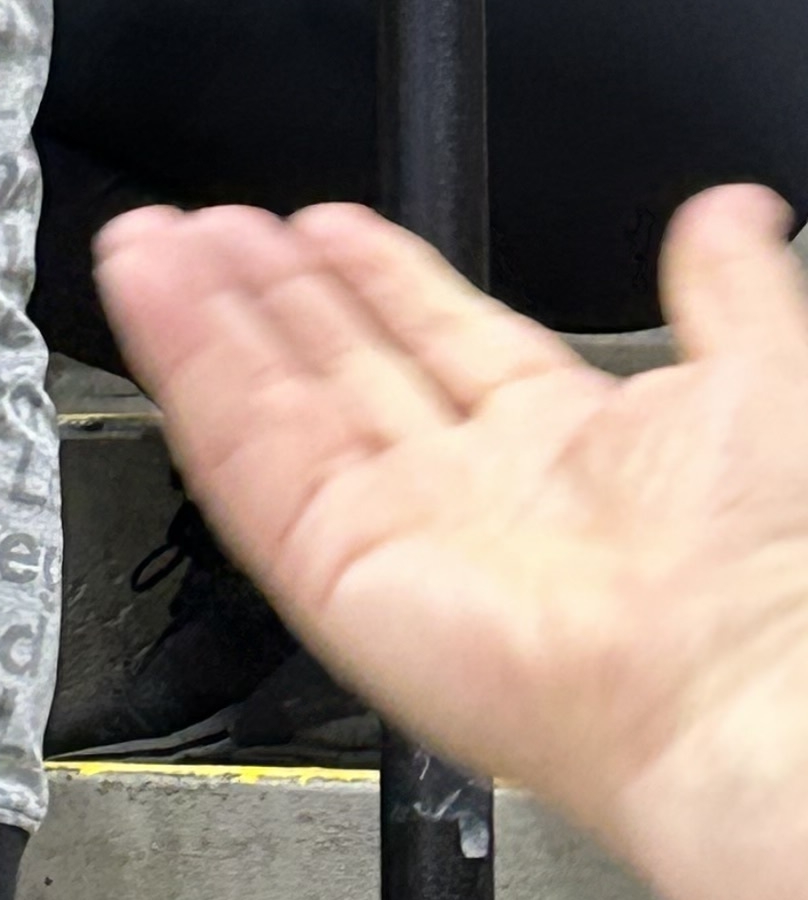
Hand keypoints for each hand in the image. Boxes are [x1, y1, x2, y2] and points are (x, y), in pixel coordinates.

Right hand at [95, 189, 807, 899]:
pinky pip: (244, 458)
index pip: (441, 341)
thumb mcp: (766, 378)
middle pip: (339, 370)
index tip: (319, 223)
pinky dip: (189, 369)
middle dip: (269, 291)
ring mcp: (398, 535)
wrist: (748, 685)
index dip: (376, 276)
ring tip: (155, 240)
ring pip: (274, 406)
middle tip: (207, 225)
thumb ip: (728, 291)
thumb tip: (732, 214)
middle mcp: (475, 495)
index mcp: (568, 448)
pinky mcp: (338, 573)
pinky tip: (155, 299)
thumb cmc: (778, 570)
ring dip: (207, 318)